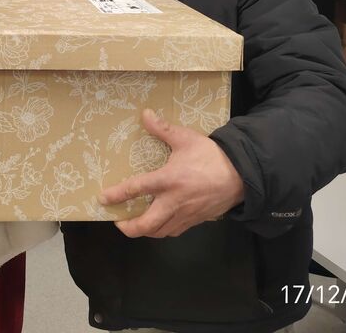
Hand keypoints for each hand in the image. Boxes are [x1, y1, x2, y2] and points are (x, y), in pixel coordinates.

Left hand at [99, 109, 243, 238]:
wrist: (242, 176)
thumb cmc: (211, 156)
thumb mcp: (186, 139)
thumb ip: (163, 129)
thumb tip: (145, 114)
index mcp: (169, 180)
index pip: (137, 189)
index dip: (117, 195)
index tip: (103, 199)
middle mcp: (174, 201)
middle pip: (146, 224)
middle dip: (128, 227)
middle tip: (118, 221)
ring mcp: (185, 214)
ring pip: (160, 232)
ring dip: (144, 231)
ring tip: (135, 224)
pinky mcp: (195, 221)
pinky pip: (174, 231)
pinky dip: (162, 230)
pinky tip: (159, 224)